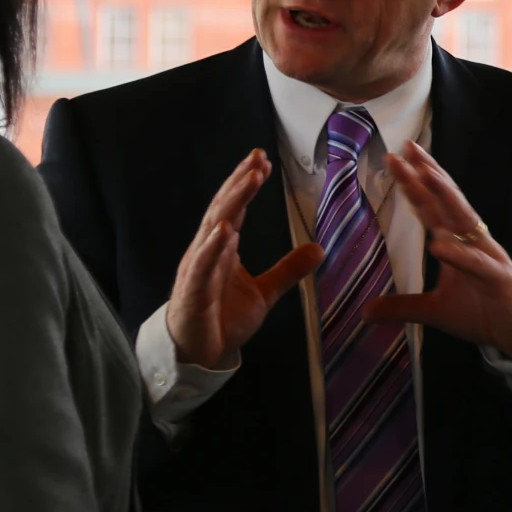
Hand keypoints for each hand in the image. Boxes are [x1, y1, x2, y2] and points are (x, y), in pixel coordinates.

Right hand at [169, 150, 323, 368]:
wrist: (198, 353)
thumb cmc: (222, 319)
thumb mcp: (264, 291)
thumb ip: (288, 269)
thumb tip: (318, 248)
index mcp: (223, 248)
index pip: (235, 207)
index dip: (247, 184)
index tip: (263, 161)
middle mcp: (208, 251)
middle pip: (224, 208)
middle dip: (240, 182)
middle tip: (257, 158)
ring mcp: (198, 269)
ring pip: (214, 228)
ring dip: (232, 202)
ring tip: (248, 179)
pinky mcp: (193, 291)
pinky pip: (203, 266)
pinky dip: (213, 247)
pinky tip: (224, 229)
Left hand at [363, 142, 511, 354]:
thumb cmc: (482, 312)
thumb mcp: (434, 311)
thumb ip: (402, 307)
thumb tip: (365, 312)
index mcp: (456, 242)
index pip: (430, 207)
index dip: (413, 184)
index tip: (394, 160)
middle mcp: (470, 240)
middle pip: (445, 201)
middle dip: (426, 174)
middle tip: (406, 149)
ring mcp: (486, 255)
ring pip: (464, 219)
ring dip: (446, 196)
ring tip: (426, 175)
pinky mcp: (497, 277)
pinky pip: (476, 263)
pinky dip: (459, 254)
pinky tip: (439, 245)